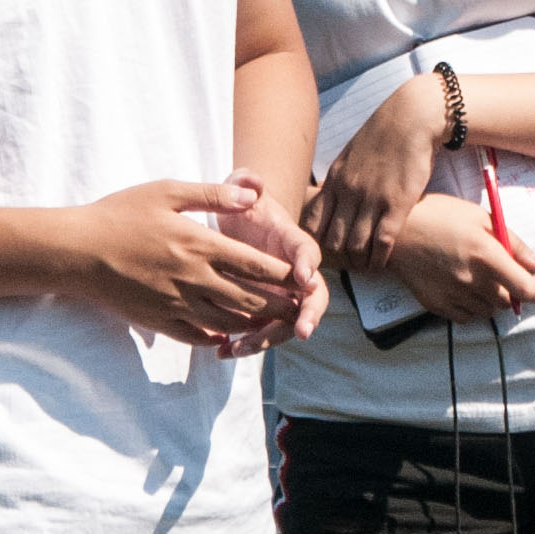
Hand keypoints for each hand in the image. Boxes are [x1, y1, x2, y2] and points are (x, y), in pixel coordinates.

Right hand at [59, 177, 305, 343]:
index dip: (283, 274)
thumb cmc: (120, 214)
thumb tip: (252, 196)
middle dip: (277, 306)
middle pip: (248, 299)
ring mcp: (175, 303)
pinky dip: (216, 338)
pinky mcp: (158, 320)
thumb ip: (213, 195)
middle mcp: (193, 278)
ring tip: (271, 326)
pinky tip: (226, 337)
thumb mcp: (167, 192)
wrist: (76, 251)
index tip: (303, 279)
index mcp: (200, 246)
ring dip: (252, 325)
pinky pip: (195, 335)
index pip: (255, 265)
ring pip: (226, 322)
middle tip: (299, 310)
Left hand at [202, 184, 325, 355]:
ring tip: (239, 348)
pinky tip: (222, 351)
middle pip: (312, 299)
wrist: (241, 228)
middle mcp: (295, 274)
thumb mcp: (242, 189)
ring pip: (286, 324)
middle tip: (302, 331)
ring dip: (268, 339)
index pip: (307, 252)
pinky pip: (262, 333)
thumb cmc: (244, 208)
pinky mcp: (266, 312)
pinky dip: (246, 344)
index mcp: (293, 243)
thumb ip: (245, 182)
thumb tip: (251, 182)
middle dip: (309, 316)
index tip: (304, 280)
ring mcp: (283, 296)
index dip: (308, 265)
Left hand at [308, 76, 452, 270]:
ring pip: (357, 244)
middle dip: (338, 257)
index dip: (315, 241)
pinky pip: (383, 241)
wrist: (412, 117)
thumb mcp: (350, 156)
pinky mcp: (398, 203)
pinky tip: (380, 263)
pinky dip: (379, 258)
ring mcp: (373, 198)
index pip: (313, 222)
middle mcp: (349, 191)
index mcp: (335, 180)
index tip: (324, 250)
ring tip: (364, 268)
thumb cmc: (384, 135)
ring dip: (359, 262)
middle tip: (346, 265)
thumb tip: (330, 198)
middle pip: (333, 239)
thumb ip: (340, 180)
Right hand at [375, 190, 534, 325]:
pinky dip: (472, 306)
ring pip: (488, 310)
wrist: (394, 231)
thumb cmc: (439, 215)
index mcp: (487, 256)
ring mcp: (453, 296)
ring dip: (492, 298)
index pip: (526, 289)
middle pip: (508, 302)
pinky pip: (466, 317)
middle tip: (501, 270)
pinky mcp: (436, 305)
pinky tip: (464, 286)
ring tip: (479, 276)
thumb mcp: (480, 218)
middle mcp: (472, 281)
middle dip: (512, 289)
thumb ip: (515, 244)